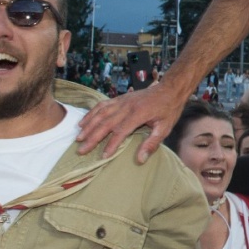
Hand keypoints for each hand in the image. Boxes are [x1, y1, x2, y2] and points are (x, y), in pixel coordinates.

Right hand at [76, 81, 190, 162]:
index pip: (121, 131)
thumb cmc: (168, 110)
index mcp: (138, 114)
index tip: (103, 156)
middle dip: (92, 138)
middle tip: (81, 150)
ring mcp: (122, 101)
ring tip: (78, 138)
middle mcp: (127, 106)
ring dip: (88, 126)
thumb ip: (151, 143)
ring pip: (101, 113)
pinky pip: (102, 105)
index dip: (111, 144)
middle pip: (105, 123)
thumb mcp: (165, 128)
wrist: (169, 89)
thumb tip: (140, 159)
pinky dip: (91, 113)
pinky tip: (83, 122)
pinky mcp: (119, 98)